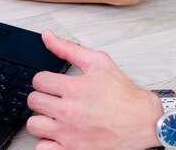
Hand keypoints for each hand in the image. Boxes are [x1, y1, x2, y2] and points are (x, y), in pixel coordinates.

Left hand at [27, 31, 158, 149]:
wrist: (142, 121)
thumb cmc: (122, 94)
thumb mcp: (98, 62)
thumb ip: (68, 48)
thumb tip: (47, 36)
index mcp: (72, 88)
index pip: (38, 81)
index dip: (44, 80)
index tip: (52, 84)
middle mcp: (67, 112)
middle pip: (33, 101)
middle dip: (42, 97)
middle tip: (54, 99)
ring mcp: (69, 134)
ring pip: (33, 125)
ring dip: (42, 119)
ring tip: (54, 116)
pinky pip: (42, 148)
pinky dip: (47, 142)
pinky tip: (57, 134)